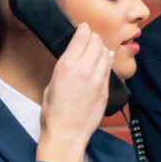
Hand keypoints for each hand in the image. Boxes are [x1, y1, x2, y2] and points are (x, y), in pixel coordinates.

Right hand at [36, 23, 112, 161]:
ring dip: (101, 48)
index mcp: (66, 67)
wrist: (67, 134)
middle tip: (90, 38)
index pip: (81, 38)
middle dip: (93, 37)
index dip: (83, 30)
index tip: (83, 27)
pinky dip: (107, 61)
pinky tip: (104, 60)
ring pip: (106, 53)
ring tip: (96, 49)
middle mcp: (84, 70)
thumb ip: (63, 68)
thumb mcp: (51, 84)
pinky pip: (109, 69)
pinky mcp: (105, 90)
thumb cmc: (54, 113)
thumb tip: (71, 59)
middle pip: (96, 42)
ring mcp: (97, 80)